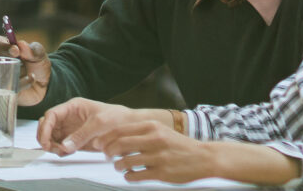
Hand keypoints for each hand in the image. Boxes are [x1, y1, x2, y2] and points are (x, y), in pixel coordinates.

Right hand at [0, 34, 49, 104]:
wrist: (44, 86)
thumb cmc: (37, 65)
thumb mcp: (39, 54)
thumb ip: (33, 50)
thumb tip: (21, 44)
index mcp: (1, 47)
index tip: (15, 50)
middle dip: (1, 61)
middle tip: (18, 61)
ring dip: (15, 75)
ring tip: (31, 74)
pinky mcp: (2, 92)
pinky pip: (6, 90)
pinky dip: (21, 85)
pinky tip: (31, 81)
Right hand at [35, 97, 121, 152]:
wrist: (129, 125)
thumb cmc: (116, 117)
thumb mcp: (99, 123)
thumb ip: (81, 134)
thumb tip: (65, 146)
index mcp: (72, 107)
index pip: (51, 114)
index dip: (45, 127)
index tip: (45, 140)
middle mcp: (69, 117)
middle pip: (48, 125)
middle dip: (45, 137)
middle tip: (50, 148)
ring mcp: (71, 129)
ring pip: (52, 136)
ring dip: (52, 145)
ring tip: (61, 151)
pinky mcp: (76, 140)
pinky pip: (61, 145)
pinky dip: (60, 150)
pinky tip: (66, 153)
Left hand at [99, 119, 219, 183]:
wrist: (204, 157)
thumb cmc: (179, 145)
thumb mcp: (160, 131)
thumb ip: (140, 133)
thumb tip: (115, 138)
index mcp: (151, 126)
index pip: (120, 130)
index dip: (105, 138)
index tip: (98, 143)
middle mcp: (154, 139)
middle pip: (120, 144)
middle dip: (108, 151)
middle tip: (106, 156)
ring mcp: (158, 157)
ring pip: (126, 161)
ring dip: (118, 165)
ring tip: (118, 166)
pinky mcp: (162, 172)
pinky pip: (137, 175)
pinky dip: (129, 176)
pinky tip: (129, 175)